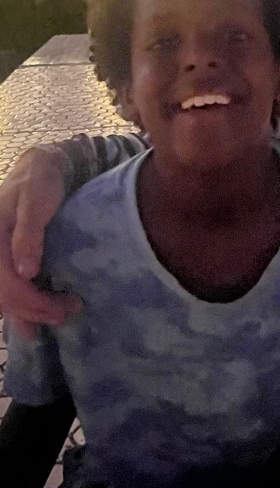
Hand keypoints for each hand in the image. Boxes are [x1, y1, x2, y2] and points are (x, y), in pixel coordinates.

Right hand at [0, 147, 80, 337]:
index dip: (32, 302)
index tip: (61, 308)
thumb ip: (28, 233)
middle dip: (33, 310)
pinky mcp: (3, 258)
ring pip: (2, 296)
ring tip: (53, 319)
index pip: (6, 284)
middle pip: (3, 295)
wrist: (39, 167)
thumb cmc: (39, 181)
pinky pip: (6, 288)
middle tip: (65, 313)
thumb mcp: (35, 201)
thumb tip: (26, 273)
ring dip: (25, 313)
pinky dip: (18, 306)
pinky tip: (30, 320)